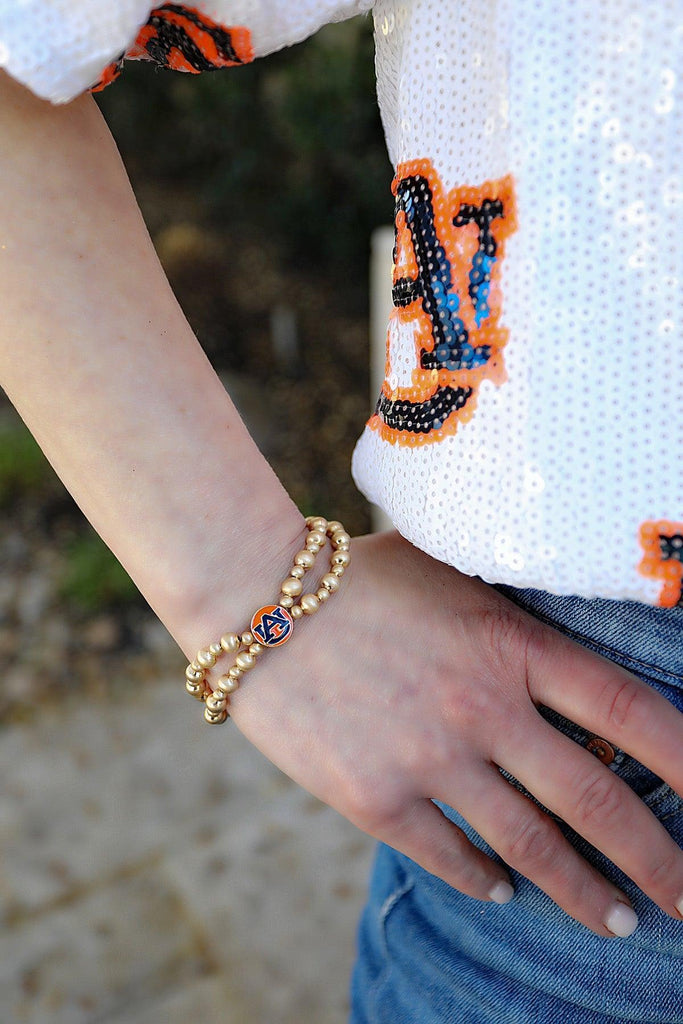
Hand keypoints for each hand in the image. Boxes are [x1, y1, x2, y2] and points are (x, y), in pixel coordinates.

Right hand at [225, 531, 682, 937]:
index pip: (627, 712)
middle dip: (656, 860)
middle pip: (597, 801)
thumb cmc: (356, 577)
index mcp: (510, 643)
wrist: (254, 598)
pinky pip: (449, 856)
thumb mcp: (447, 569)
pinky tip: (504, 891)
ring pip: (531, 847)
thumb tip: (560, 640)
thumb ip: (506, 607)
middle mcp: (482, 707)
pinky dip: (485, 880)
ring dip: (583, 892)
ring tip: (618, 920)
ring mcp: (428, 757)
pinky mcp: (374, 797)